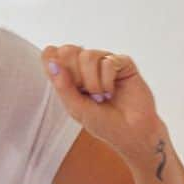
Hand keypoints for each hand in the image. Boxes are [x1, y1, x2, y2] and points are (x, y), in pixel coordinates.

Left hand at [42, 44, 161, 157]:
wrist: (132, 133)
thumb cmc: (105, 123)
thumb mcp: (76, 109)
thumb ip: (63, 86)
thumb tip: (51, 63)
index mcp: (70, 76)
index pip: (51, 55)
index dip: (53, 62)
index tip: (63, 82)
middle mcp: (86, 66)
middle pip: (68, 50)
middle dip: (75, 76)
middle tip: (85, 93)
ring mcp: (104, 62)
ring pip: (88, 55)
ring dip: (93, 81)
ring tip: (101, 96)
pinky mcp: (123, 63)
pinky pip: (107, 61)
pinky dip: (107, 80)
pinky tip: (111, 92)